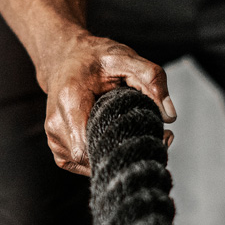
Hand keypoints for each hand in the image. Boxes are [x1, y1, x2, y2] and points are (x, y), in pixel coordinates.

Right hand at [42, 32, 175, 176]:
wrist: (65, 60)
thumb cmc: (94, 59)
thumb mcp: (126, 58)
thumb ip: (151, 79)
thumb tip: (170, 116)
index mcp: (69, 100)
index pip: (89, 147)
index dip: (124, 149)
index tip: (155, 137)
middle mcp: (56, 125)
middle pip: (93, 159)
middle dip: (128, 152)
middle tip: (161, 136)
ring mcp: (55, 141)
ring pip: (91, 166)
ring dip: (118, 155)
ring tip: (140, 133)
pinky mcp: (61, 151)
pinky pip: (86, 166)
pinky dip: (106, 157)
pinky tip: (120, 140)